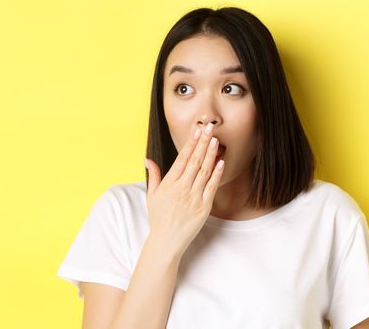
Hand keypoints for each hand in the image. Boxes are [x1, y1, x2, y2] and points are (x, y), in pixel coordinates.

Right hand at [144, 123, 225, 256]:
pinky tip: (221, 162)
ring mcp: (193, 197)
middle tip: (210, 128)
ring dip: (210, 154)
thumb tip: (147, 159)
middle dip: (202, 143)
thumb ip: (153, 175)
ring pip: (204, 171)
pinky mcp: (204, 207)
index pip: (182, 159)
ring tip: (216, 140)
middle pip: (194, 161)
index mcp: (169, 184)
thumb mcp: (152, 195)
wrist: (167, 240)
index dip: (190, 144)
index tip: (197, 131)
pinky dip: (216, 174)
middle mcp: (182, 188)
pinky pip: (211, 187)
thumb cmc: (158, 218)